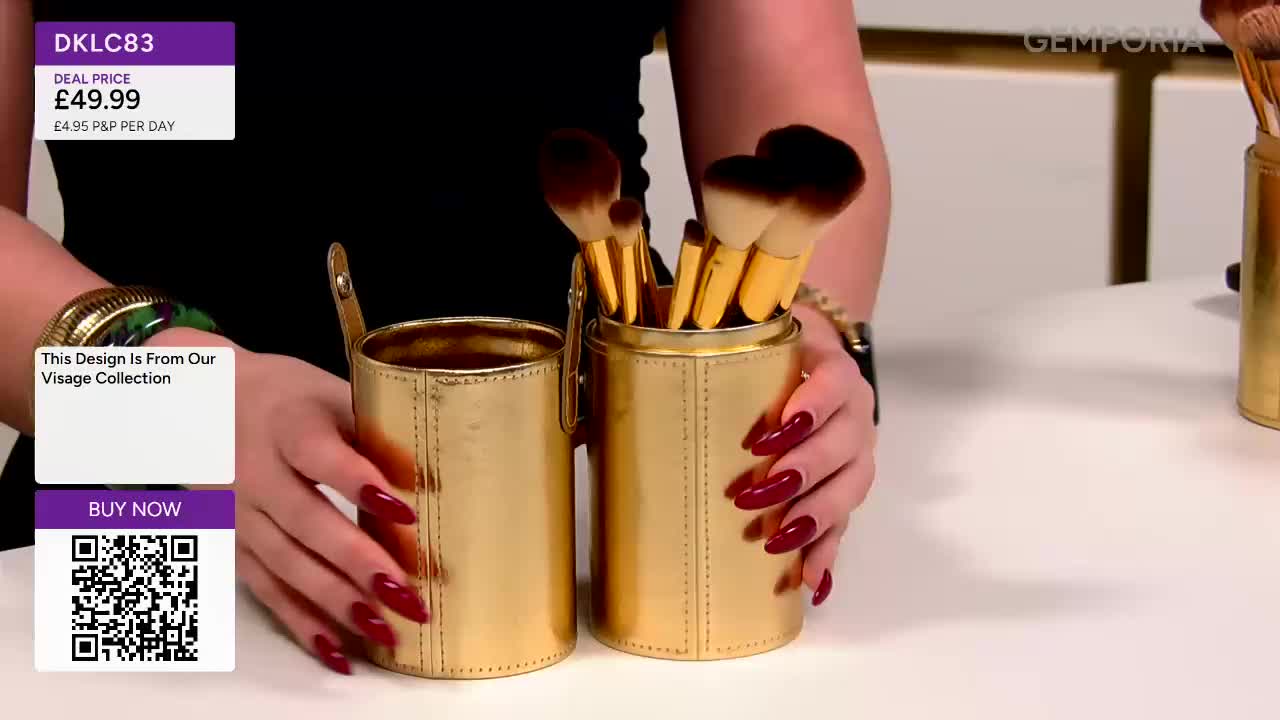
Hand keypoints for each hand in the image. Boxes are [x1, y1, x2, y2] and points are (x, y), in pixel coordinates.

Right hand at [152, 328, 428, 674]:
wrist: (202, 403)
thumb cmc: (287, 398)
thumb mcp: (329, 394)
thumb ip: (374, 431)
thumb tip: (432, 473)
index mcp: (287, 425)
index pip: (321, 455)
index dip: (359, 482)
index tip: (407, 510)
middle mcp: (256, 473)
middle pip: (306, 522)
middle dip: (357, 563)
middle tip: (406, 594)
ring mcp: (240, 514)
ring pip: (287, 564)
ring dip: (337, 602)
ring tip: (387, 630)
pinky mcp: (233, 546)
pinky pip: (268, 591)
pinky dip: (303, 623)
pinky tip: (340, 650)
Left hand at [732, 309, 875, 606]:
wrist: (813, 352)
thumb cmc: (772, 349)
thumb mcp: (755, 338)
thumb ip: (714, 351)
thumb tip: (633, 381)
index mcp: (833, 369)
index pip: (832, 383)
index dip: (809, 407)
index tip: (769, 432)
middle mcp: (854, 411)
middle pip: (843, 443)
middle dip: (803, 470)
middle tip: (759, 493)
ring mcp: (856, 452)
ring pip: (849, 486)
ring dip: (816, 517)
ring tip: (779, 540)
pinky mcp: (846, 487)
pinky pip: (846, 524)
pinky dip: (829, 554)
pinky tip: (812, 582)